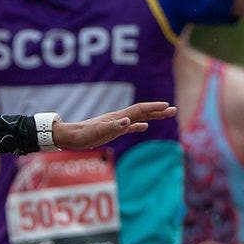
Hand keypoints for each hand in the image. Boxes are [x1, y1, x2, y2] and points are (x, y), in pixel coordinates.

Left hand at [49, 101, 174, 149]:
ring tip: (165, 115)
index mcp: (117, 118)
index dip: (153, 108)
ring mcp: (116, 124)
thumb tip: (129, 121)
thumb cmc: (83, 135)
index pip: (139, 110)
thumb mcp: (98, 132)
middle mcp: (118, 118)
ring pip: (138, 118)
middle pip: (142, 112)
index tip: (167, 107)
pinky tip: (144, 126)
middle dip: (158, 111)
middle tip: (174, 110)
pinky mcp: (112, 131)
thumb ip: (113, 127)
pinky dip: (138, 126)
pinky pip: (129, 127)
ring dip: (152, 116)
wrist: (70, 136)